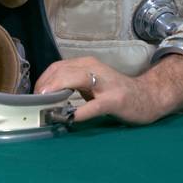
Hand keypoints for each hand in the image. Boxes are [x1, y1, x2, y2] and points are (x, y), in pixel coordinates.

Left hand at [34, 55, 182, 124]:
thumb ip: (73, 85)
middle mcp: (94, 68)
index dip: (43, 79)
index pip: (58, 66)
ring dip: (58, 90)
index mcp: (86, 64)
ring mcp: (105, 83)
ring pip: (76, 80)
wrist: (148, 97)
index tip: (34, 93)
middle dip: (46, 84)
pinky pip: (95, 105)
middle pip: (63, 70)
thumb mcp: (91, 84)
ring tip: (46, 101)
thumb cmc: (116, 91)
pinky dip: (81, 111)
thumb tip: (48, 94)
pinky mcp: (115, 100)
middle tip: (35, 99)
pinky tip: (72, 117)